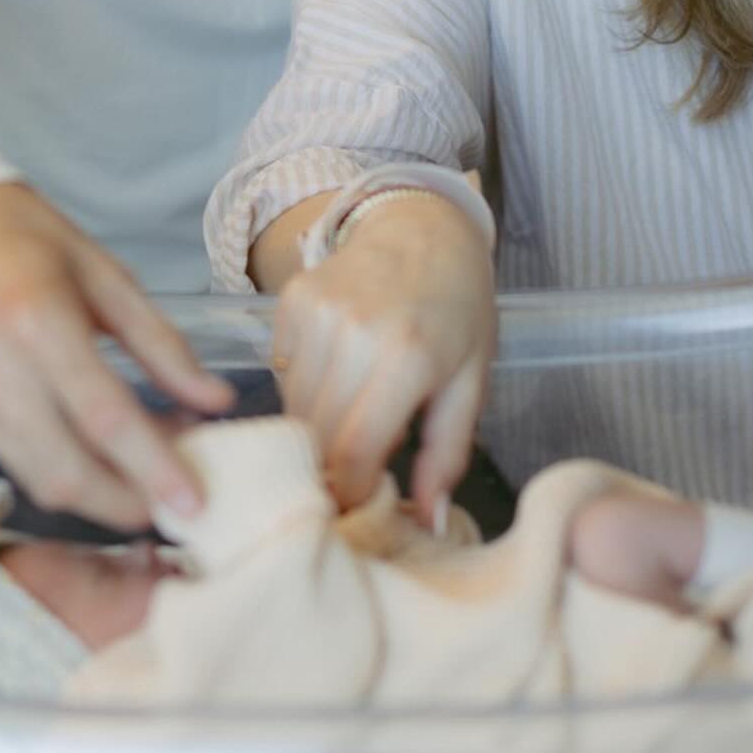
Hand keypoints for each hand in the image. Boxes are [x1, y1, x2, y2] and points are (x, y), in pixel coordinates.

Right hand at [0, 183, 233, 530]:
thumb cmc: (30, 240)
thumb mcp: (107, 274)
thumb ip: (162, 343)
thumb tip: (216, 402)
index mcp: (38, 323)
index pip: (103, 417)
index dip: (153, 467)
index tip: (195, 504)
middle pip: (67, 470)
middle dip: (128, 503)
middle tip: (176, 506)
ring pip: (39, 480)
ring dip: (100, 496)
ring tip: (148, 477)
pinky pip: (17, 463)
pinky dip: (65, 471)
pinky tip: (101, 455)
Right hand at [271, 194, 495, 522]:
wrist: (423, 229)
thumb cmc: (457, 312)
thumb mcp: (470, 383)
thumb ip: (448, 456)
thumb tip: (427, 523)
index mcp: (407, 357)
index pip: (353, 453)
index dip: (348, 494)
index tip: (358, 506)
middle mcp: (354, 332)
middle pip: (318, 436)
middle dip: (333, 467)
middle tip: (356, 469)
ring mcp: (317, 313)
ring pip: (294, 409)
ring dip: (317, 428)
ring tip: (353, 413)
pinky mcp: (291, 300)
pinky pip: (282, 373)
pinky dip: (303, 388)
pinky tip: (336, 373)